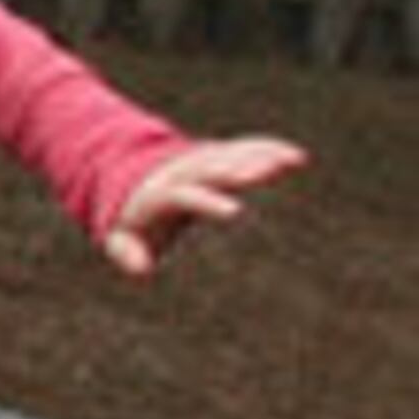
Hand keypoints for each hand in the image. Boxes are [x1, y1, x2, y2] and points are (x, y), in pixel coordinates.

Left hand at [101, 135, 306, 277]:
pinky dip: (267, 150)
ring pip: (232, 154)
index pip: (184, 195)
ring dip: (261, 155)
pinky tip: (296, 158)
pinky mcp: (217, 156)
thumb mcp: (122, 237)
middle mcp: (181, 172)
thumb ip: (127, 251)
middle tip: (270, 171)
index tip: (236, 212)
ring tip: (292, 161)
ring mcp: (200, 161)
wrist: (130, 180)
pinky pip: (244, 149)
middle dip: (240, 168)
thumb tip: (141, 269)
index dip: (208, 201)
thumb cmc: (132, 221)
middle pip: (211, 168)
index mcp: (159, 194)